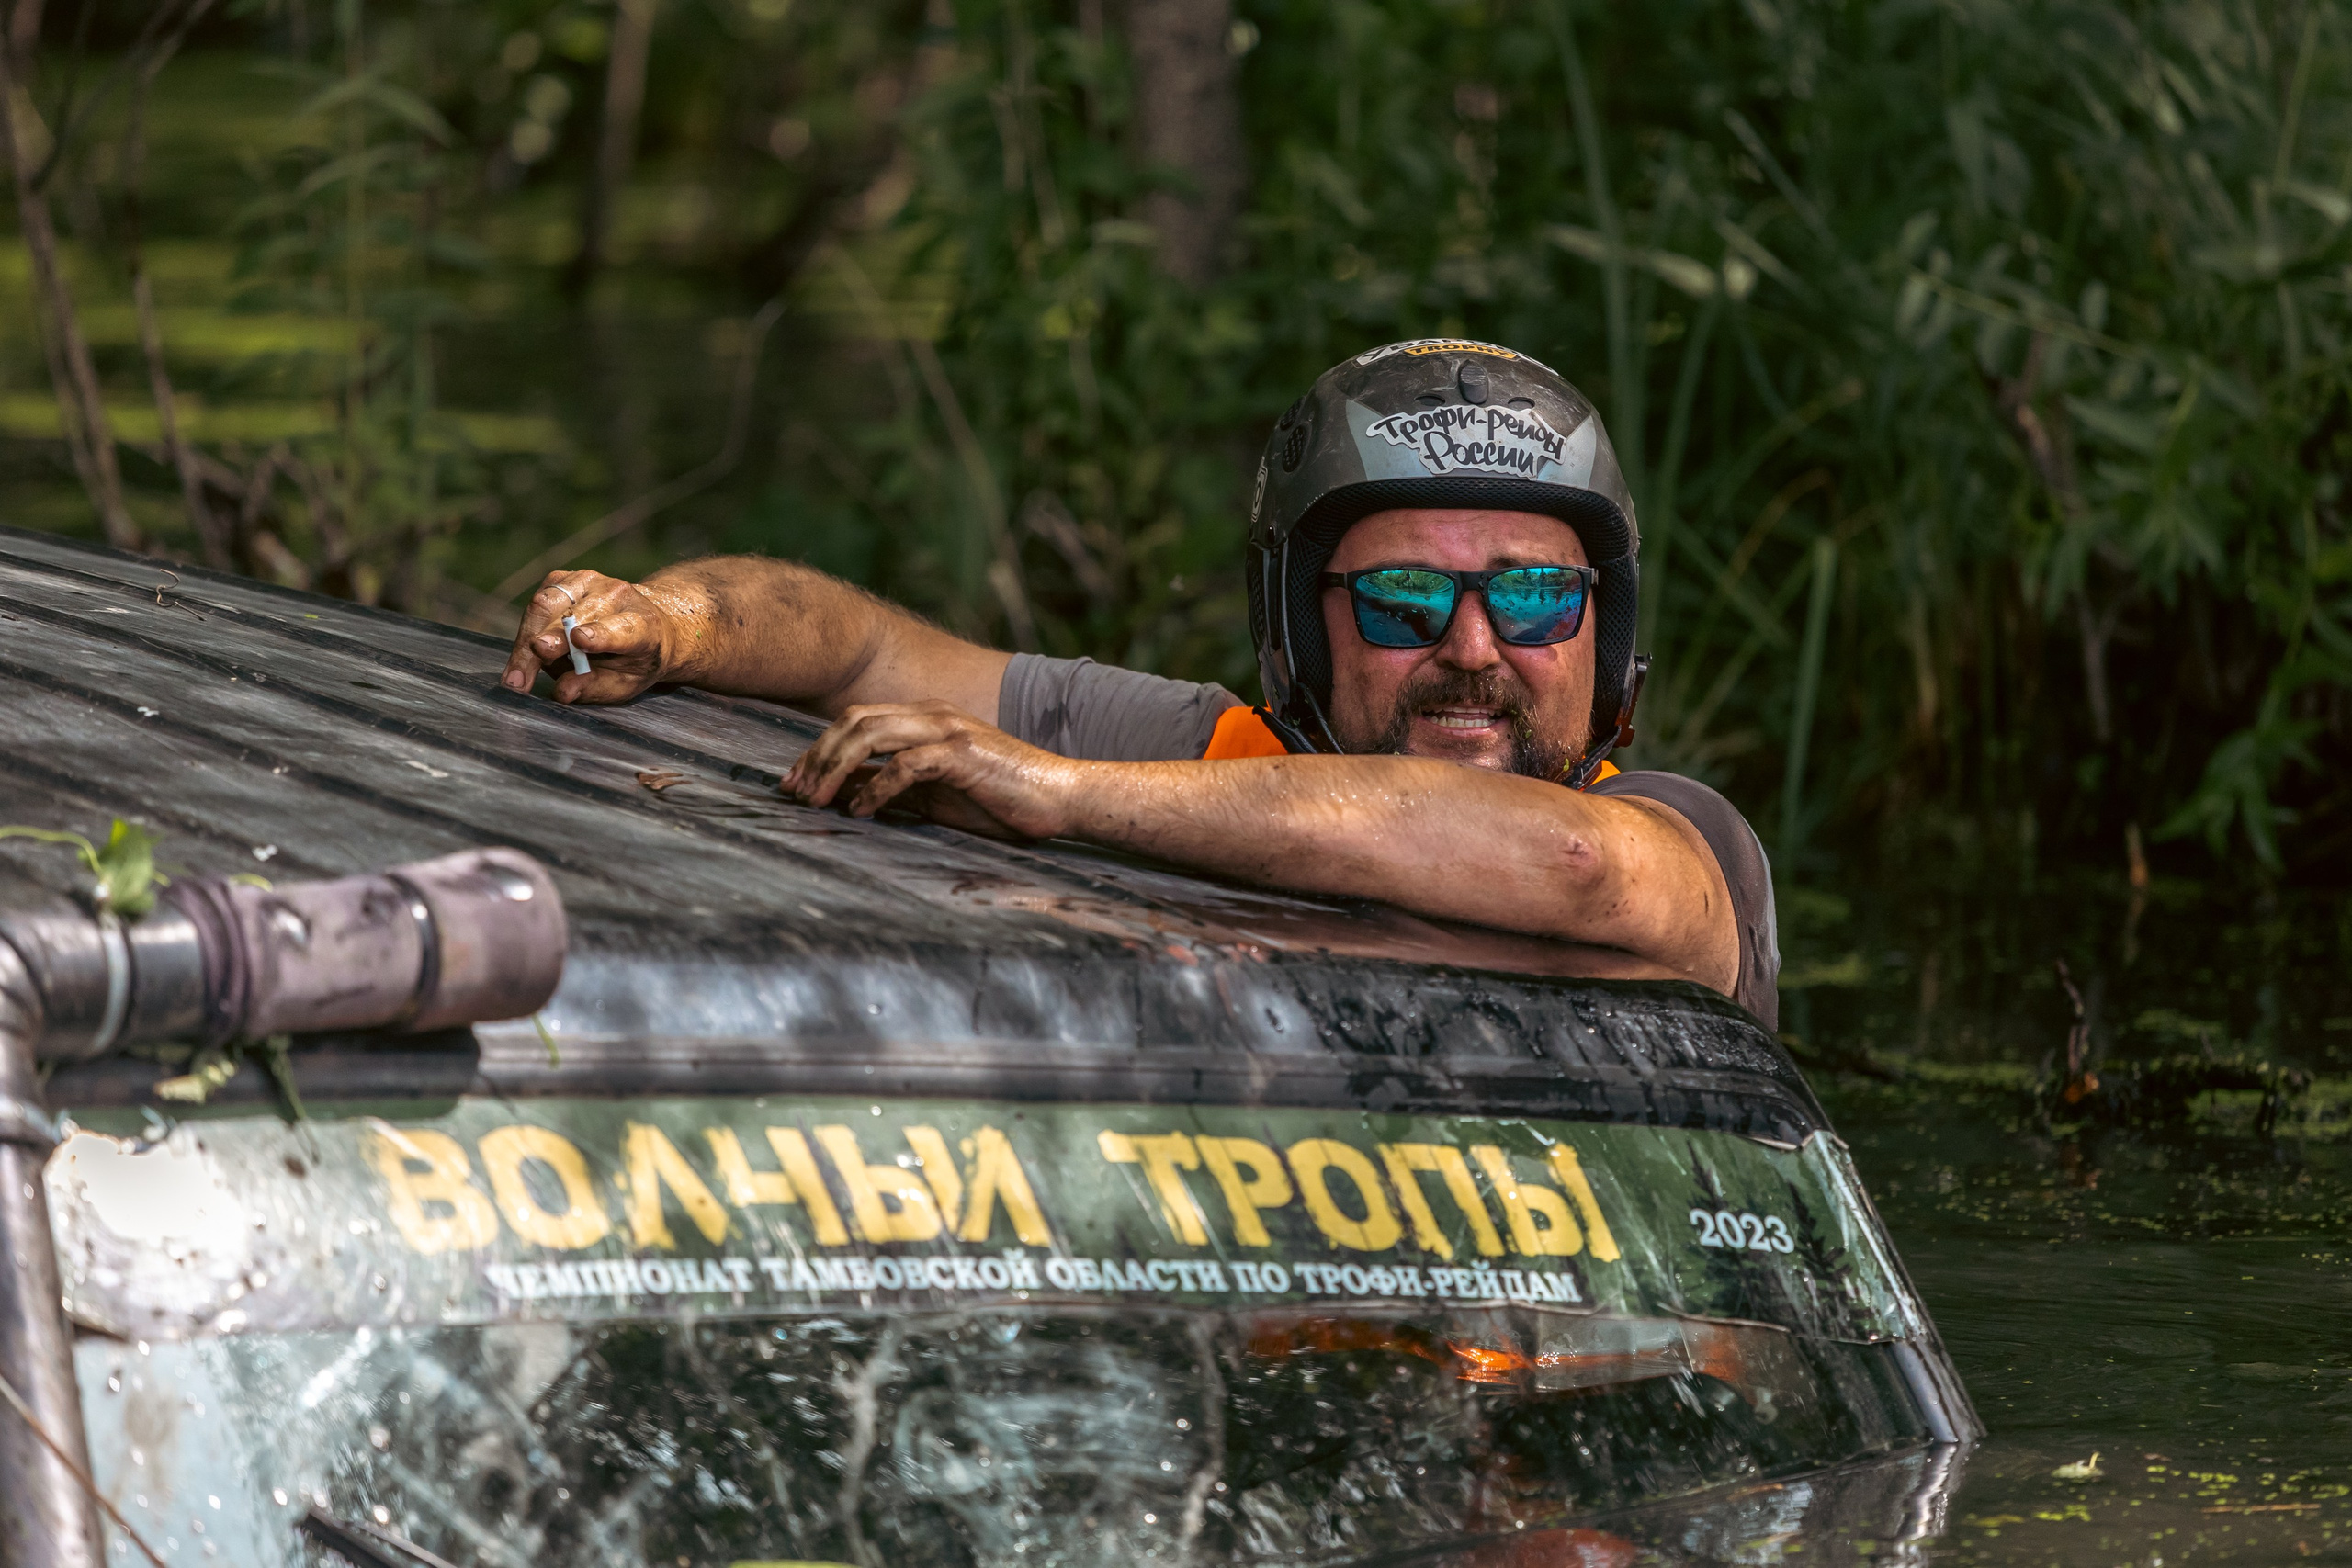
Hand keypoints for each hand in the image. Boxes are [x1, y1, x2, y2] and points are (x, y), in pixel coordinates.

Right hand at [499, 570, 682, 703]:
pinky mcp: (562, 579)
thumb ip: (596, 687)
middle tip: (520, 680)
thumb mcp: (627, 683)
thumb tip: (562, 692)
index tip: (579, 640)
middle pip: (571, 615)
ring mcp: (587, 581)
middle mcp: (615, 595)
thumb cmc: (636, 658)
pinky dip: (527, 632)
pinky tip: (531, 653)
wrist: (647, 622)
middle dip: (545, 643)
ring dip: (526, 642)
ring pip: (544, 605)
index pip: (619, 628)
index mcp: (641, 624)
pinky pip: (536, 604)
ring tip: (519, 677)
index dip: (599, 633)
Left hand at [782, 701, 1085, 840]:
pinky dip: (876, 789)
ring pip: (870, 733)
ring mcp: (947, 729)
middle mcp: (932, 713)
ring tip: (816, 800)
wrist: (1060, 797)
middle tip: (794, 792)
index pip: (855, 720)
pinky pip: (905, 765)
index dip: (818, 749)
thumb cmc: (1000, 799)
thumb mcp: (935, 794)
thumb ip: (893, 787)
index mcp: (924, 717)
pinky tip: (861, 812)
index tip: (794, 782)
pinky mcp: (962, 754)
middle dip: (816, 756)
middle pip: (853, 720)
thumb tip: (846, 794)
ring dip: (835, 767)